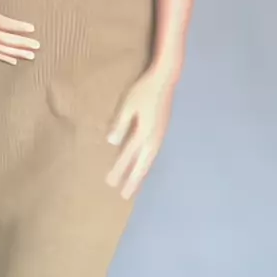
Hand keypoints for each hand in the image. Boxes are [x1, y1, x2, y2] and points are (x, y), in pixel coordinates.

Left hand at [106, 67, 175, 199]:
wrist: (166, 80)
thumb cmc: (144, 90)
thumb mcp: (128, 104)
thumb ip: (120, 123)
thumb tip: (111, 143)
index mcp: (144, 133)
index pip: (128, 156)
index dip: (119, 170)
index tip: (110, 183)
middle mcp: (154, 139)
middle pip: (142, 164)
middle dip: (133, 180)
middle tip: (125, 196)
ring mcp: (160, 136)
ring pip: (149, 161)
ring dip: (141, 173)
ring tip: (134, 185)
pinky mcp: (162, 131)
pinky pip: (153, 154)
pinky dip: (147, 163)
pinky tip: (143, 165)